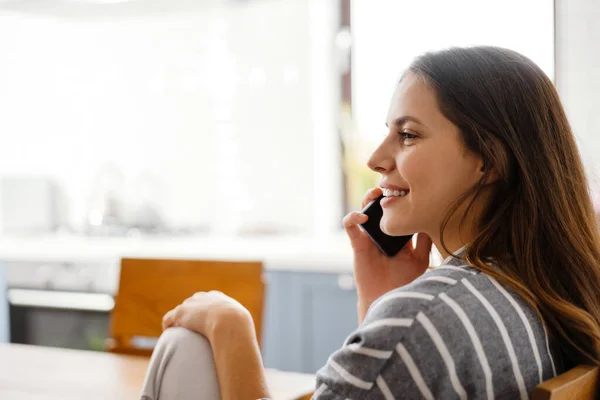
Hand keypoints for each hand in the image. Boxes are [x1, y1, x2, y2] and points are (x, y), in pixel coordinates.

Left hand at [162, 291, 253, 341]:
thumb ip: (240, 329)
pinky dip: (168, 325)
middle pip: (193, 303)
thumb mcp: (242, 326)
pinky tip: (168, 332)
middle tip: (192, 329)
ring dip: (179, 321)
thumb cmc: (238, 327)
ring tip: (178, 334)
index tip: (206, 323)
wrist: (229, 323)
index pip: (208, 301)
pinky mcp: (180, 313)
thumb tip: (244, 339)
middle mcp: (203, 297)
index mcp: (218, 297)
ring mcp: (191, 304)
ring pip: (181, 311)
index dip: (207, 312)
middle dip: (191, 313)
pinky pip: (169, 319)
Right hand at [343, 187, 431, 321]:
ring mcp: (369, 236)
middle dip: (384, 192)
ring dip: (368, 198)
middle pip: (380, 205)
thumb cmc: (405, 281)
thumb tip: (432, 219)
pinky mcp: (357, 243)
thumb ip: (424, 241)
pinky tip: (363, 216)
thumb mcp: (421, 259)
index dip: (400, 197)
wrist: (388, 298)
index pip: (396, 210)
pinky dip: (353, 217)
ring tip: (376, 193)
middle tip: (392, 186)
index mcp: (397, 233)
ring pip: (364, 209)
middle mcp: (382, 232)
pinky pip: (350, 225)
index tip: (409, 188)